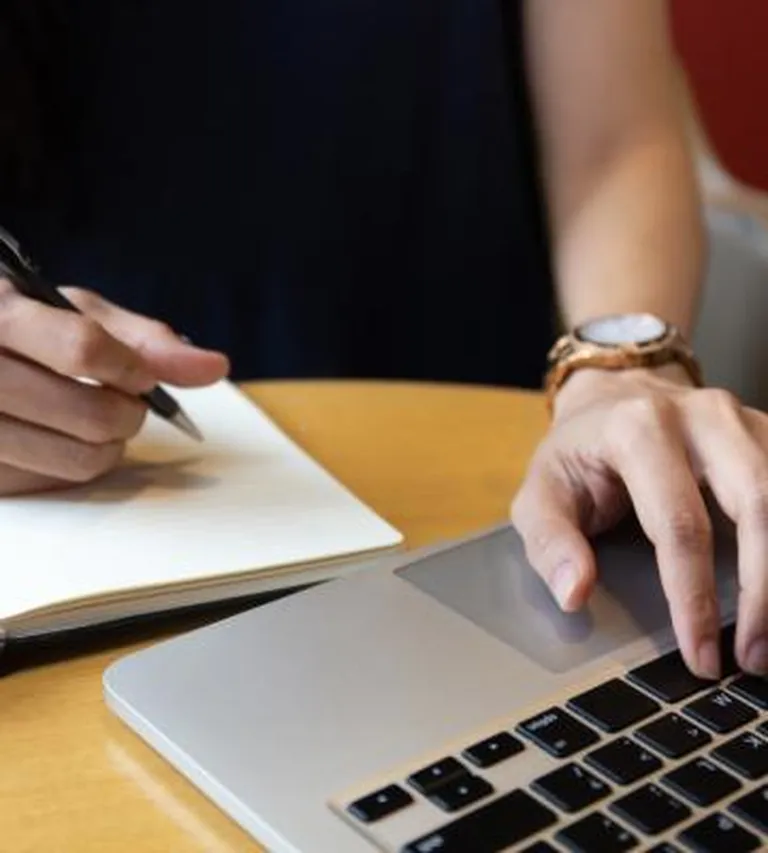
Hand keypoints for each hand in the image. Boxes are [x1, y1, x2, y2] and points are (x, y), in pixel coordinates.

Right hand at [0, 281, 228, 494]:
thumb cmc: (32, 327)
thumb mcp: (80, 315)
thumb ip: (146, 340)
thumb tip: (215, 367)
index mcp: (3, 315)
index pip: (83, 349)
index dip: (131, 368)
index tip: (143, 376)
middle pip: (94, 415)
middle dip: (131, 412)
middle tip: (126, 400)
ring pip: (82, 459)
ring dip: (111, 444)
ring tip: (98, 417)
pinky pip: (59, 483)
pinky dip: (77, 463)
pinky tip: (61, 436)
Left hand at [511, 364, 767, 678]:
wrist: (609, 398)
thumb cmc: (576, 454)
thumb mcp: (540, 493)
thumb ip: (550, 541)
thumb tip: (574, 593)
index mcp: (637, 429)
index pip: (679, 523)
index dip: (694, 597)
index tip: (701, 655)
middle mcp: (701, 415)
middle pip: (758, 502)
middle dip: (764, 589)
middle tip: (756, 656)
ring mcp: (741, 419)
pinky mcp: (765, 432)